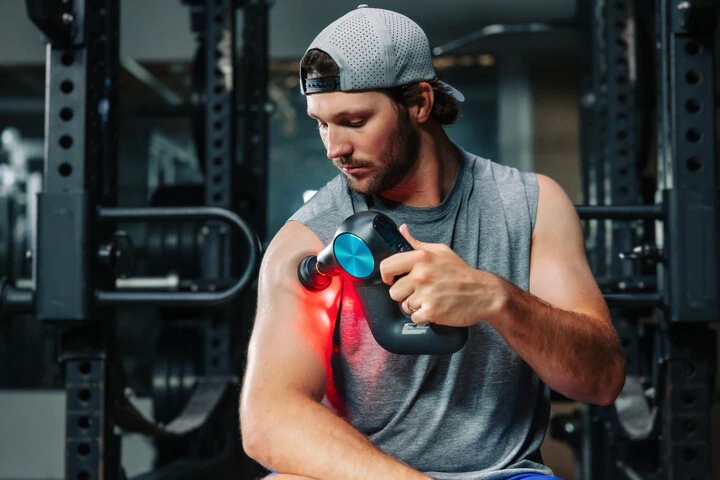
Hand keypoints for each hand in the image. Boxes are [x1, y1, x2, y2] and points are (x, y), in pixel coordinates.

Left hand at [379, 224, 507, 326]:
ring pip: (404, 306)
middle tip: (420, 291)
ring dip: (415, 306)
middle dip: (405, 294)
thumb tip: (402, 230)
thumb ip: (417, 243)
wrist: (484, 293)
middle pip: (394, 291)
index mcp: (421, 257)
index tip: (392, 279)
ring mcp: (426, 294)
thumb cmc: (461, 273)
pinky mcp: (431, 311)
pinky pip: (414, 317)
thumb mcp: (440, 251)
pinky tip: (435, 308)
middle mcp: (421, 275)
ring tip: (431, 299)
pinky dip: (423, 316)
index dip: (387, 275)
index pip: (387, 266)